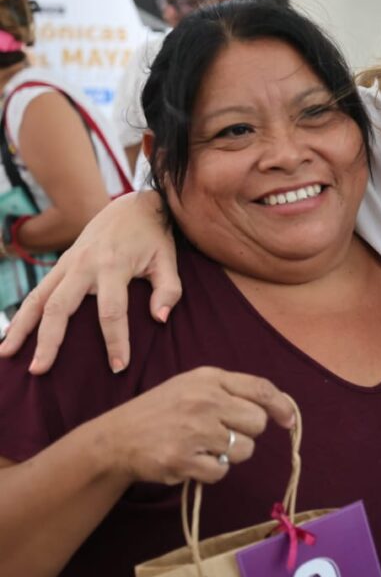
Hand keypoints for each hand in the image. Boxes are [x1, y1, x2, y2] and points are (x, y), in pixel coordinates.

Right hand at [0, 191, 178, 373]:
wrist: (132, 205)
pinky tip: (11, 336)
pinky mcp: (60, 264)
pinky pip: (36, 291)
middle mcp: (84, 265)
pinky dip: (22, 313)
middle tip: (40, 371)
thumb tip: (160, 319)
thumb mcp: (168, 258)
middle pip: (60, 307)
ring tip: (6, 356)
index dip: (115, 341)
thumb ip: (169, 289)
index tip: (118, 366)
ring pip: (37, 298)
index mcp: (114, 265)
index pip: (112, 311)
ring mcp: (67, 264)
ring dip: (21, 327)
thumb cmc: (154, 237)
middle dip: (49, 340)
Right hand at [95, 367, 294, 485]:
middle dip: (247, 431)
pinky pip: (222, 472)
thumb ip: (231, 391)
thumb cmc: (161, 411)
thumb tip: (277, 409)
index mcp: (210, 379)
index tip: (289, 420)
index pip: (261, 388)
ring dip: (230, 454)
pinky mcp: (183, 460)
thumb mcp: (193, 386)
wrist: (115, 438)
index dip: (282, 406)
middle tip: (224, 433)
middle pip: (258, 422)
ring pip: (244, 449)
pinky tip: (192, 460)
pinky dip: (211, 471)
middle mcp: (204, 401)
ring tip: (204, 447)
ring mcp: (194, 431)